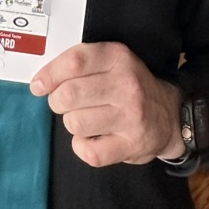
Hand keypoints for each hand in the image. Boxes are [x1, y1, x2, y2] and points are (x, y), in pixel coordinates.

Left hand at [30, 42, 183, 166]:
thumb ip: (80, 64)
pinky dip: (83, 147)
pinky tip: (92, 138)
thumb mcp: (112, 61)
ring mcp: (131, 116)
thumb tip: (40, 81)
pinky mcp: (131, 145)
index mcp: (118, 57)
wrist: (170, 114)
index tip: (39, 85)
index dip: (50, 74)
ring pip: (75, 123)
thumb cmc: (129, 86)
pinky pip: (88, 151)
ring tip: (86, 119)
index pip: (74, 61)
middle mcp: (126, 85)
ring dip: (72, 123)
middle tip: (65, 103)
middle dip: (58, 101)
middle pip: (68, 95)